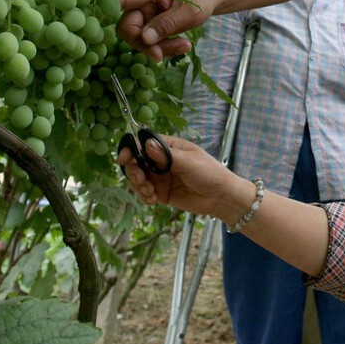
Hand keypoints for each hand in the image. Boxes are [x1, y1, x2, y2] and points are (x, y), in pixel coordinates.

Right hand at [116, 0, 208, 61]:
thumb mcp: (188, 12)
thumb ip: (167, 23)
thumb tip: (145, 38)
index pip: (120, 0)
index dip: (109, 10)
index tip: (117, 25)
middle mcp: (141, 5)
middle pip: (128, 28)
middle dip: (146, 44)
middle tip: (163, 54)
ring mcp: (145, 18)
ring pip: (140, 41)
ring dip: (160, 49)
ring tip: (185, 46)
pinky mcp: (151, 29)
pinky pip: (150, 45)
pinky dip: (165, 49)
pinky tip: (182, 46)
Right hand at [118, 134, 237, 217]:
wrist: (221, 197)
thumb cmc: (209, 173)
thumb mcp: (189, 162)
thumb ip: (167, 155)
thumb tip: (147, 144)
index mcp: (169, 147)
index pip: (144, 143)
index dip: (131, 149)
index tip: (124, 159)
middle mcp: (162, 161)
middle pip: (136, 162)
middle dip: (134, 171)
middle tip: (142, 180)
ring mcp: (160, 177)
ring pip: (138, 178)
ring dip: (138, 186)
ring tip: (150, 192)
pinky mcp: (161, 193)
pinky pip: (144, 193)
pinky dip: (144, 196)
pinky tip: (153, 200)